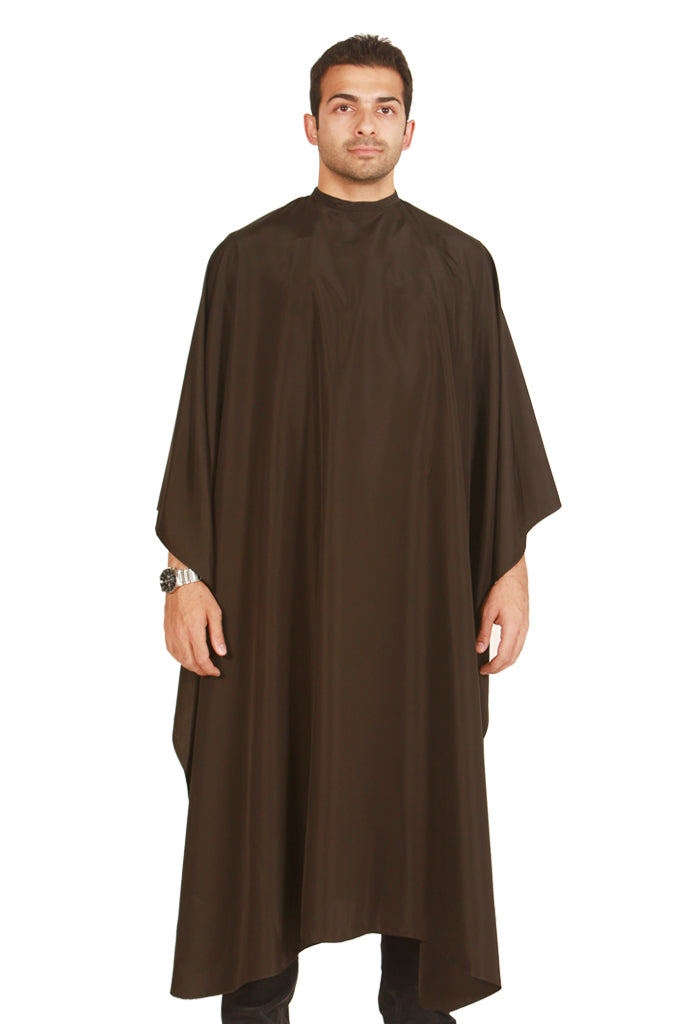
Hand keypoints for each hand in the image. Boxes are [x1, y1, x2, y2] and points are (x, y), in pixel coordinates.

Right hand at [164, 581, 227, 676]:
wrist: (181, 584)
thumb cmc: (197, 595)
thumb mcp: (214, 612)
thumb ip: (217, 634)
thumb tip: (221, 651)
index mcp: (193, 630)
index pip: (201, 658)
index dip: (209, 669)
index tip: (215, 671)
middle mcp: (180, 634)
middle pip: (190, 662)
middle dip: (201, 670)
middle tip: (209, 671)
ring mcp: (172, 634)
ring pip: (180, 659)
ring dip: (190, 666)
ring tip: (200, 667)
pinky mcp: (167, 631)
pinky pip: (171, 651)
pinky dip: (180, 658)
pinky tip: (186, 658)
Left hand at [475, 556, 528, 674]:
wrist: (513, 574)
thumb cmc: (500, 589)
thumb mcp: (487, 611)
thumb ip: (484, 632)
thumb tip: (479, 649)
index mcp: (513, 627)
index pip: (505, 656)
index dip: (494, 667)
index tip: (483, 669)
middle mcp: (523, 628)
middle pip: (513, 657)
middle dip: (500, 667)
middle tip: (486, 670)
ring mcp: (526, 626)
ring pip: (518, 651)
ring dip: (506, 660)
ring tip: (492, 663)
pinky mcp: (525, 622)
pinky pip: (520, 643)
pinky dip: (511, 651)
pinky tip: (502, 651)